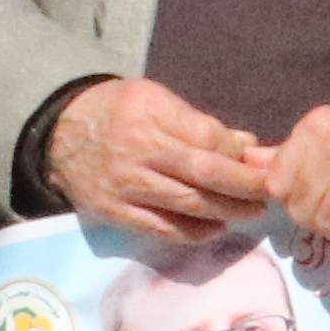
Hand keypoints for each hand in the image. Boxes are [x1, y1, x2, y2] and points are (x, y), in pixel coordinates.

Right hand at [46, 77, 273, 242]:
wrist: (59, 132)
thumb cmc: (116, 110)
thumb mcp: (154, 98)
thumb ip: (196, 122)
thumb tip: (245, 145)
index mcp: (150, 113)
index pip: (206, 138)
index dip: (237, 154)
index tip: (259, 162)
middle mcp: (138, 150)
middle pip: (202, 173)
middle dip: (243, 186)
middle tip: (271, 193)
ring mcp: (125, 184)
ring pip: (186, 204)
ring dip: (226, 211)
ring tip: (251, 212)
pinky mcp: (114, 212)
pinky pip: (161, 229)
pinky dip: (193, 232)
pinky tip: (215, 228)